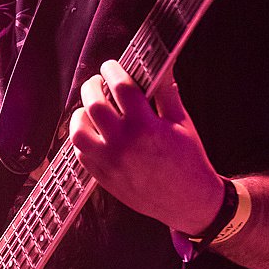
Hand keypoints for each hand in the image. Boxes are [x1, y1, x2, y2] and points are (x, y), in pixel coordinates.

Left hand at [69, 60, 224, 233]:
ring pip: (79, 131)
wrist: (189, 202)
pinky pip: (81, 154)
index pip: (120, 87)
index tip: (110, 66)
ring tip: (89, 108)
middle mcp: (124, 144)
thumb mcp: (182, 123)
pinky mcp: (104, 178)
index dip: (112, 70)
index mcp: (146, 126)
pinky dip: (82, 139)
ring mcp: (111, 163)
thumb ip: (167, 92)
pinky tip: (92, 131)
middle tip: (97, 82)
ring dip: (80, 114)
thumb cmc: (189, 161)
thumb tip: (160, 67)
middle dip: (92, 87)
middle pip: (94, 105)